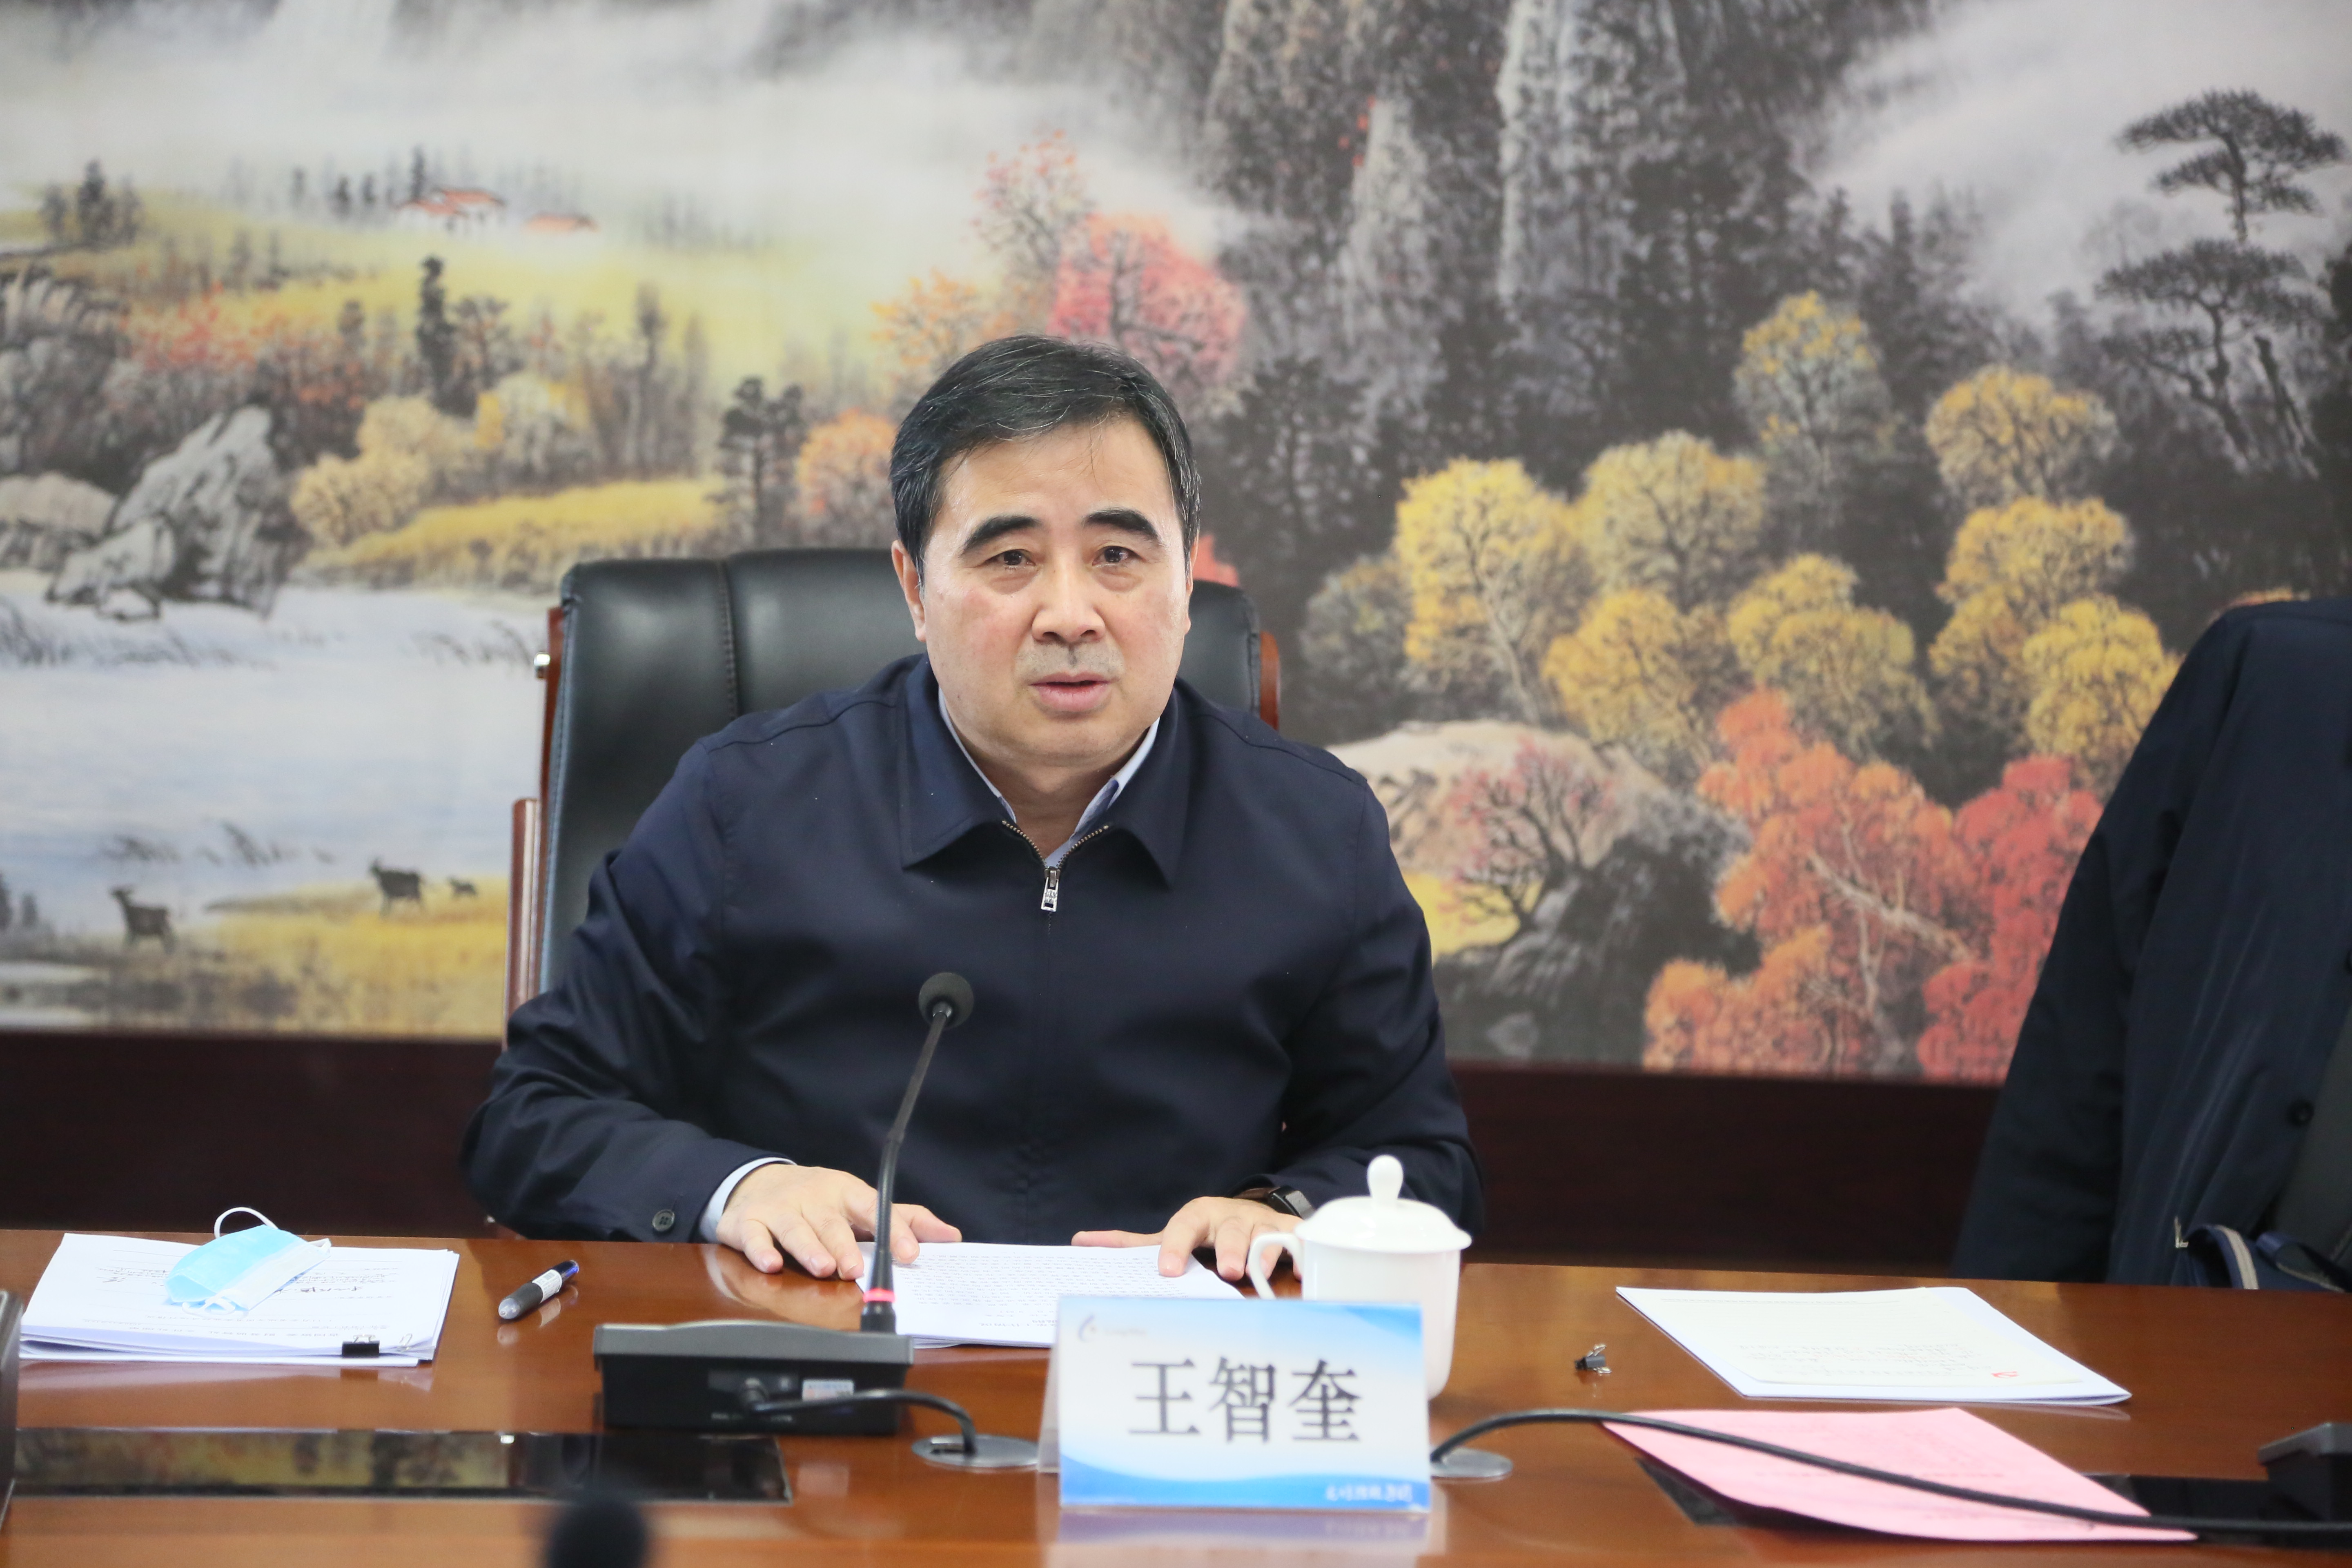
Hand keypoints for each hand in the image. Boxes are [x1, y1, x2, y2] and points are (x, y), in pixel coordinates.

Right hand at [716, 1164, 959, 1278]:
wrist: (758, 1183)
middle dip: (844, 1245)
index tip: (911, 1252)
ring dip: (809, 1248)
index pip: (873, 1208)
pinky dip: (760, 1249)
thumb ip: (904, 1220)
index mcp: (846, 1192)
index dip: (893, 1229)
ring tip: (823, 1268)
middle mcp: (814, 1197)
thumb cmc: (820, 1200)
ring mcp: (780, 1208)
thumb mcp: (861, 1205)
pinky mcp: (747, 1221)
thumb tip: (951, 1236)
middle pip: (831, 1222)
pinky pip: (753, 1235)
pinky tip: (770, 1264)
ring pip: (795, 1228)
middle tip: (856, 1269)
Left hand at [1073, 1197, 1300, 1281]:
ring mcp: (1262, 1223)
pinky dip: (1304, 1253)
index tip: (1167, 1270)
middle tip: (1229, 1272)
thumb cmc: (1204, 1233)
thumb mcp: (1171, 1235)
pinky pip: (1300, 1239)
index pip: (1183, 1226)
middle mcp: (1232, 1216)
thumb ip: (1131, 1244)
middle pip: (1231, 1230)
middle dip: (1231, 1249)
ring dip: (1266, 1252)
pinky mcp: (1289, 1231)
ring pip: (1267, 1233)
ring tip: (1262, 1273)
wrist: (1247, 1215)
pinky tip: (1305, 1272)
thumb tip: (1079, 1242)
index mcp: (1199, 1216)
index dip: (1175, 1246)